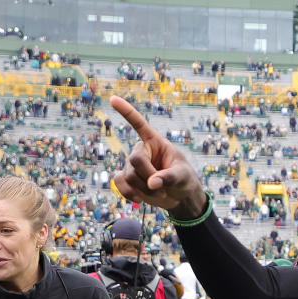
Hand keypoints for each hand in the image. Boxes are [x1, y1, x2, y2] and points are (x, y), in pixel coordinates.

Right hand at [109, 96, 207, 215]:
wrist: (180, 196)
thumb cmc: (184, 179)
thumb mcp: (182, 176)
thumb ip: (169, 177)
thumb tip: (152, 183)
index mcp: (155, 142)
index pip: (139, 124)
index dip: (126, 112)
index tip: (113, 98)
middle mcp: (141, 151)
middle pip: (135, 161)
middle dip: (149, 177)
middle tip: (163, 188)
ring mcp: (132, 165)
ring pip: (129, 176)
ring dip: (145, 190)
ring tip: (159, 193)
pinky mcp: (127, 179)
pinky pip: (119, 184)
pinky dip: (129, 194)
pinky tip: (140, 200)